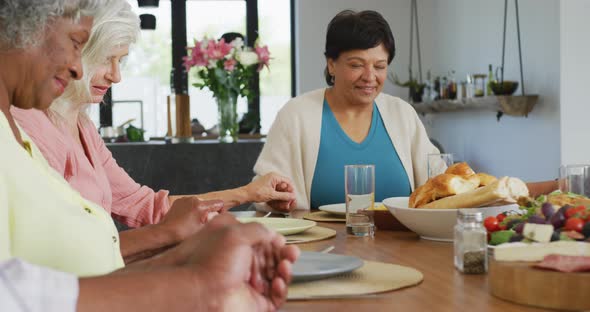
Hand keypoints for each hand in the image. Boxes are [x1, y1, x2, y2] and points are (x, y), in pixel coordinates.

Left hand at [158, 197, 223, 241]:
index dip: (220, 210)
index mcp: (201, 206)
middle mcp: (194, 199)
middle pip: (208, 203)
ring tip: (192, 221)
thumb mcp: (203, 229)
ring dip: (198, 210)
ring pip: (198, 203)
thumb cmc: (184, 234)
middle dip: (208, 211)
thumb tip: (220, 216)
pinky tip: (186, 218)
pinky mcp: (179, 201)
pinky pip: (189, 203)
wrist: (165, 232)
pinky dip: (190, 209)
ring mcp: (185, 199)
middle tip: (202, 223)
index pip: (219, 203)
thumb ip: (214, 220)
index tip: (216, 218)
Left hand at [161, 214, 298, 310]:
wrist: (197, 291)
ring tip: (285, 266)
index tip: (282, 241)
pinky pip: (275, 297)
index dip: (275, 242)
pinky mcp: (255, 302)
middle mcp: (242, 265)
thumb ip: (258, 230)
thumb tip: (273, 234)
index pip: (262, 243)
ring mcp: (248, 285)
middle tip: (292, 253)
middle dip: (285, 255)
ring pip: (276, 277)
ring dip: (285, 270)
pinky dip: (281, 289)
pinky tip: (278, 282)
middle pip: (272, 260)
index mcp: (236, 246)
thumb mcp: (235, 233)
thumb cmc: (210, 261)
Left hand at [243, 173, 296, 211]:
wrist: (246, 195)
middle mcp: (273, 177)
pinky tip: (278, 201)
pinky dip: (278, 195)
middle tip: (288, 201)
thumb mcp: (272, 195)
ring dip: (282, 195)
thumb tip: (292, 196)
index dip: (291, 189)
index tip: (292, 196)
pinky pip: (276, 190)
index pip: (288, 181)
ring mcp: (270, 181)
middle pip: (285, 185)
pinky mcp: (268, 186)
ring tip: (283, 202)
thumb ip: (283, 196)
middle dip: (287, 193)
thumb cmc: (256, 192)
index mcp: (274, 176)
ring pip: (281, 188)